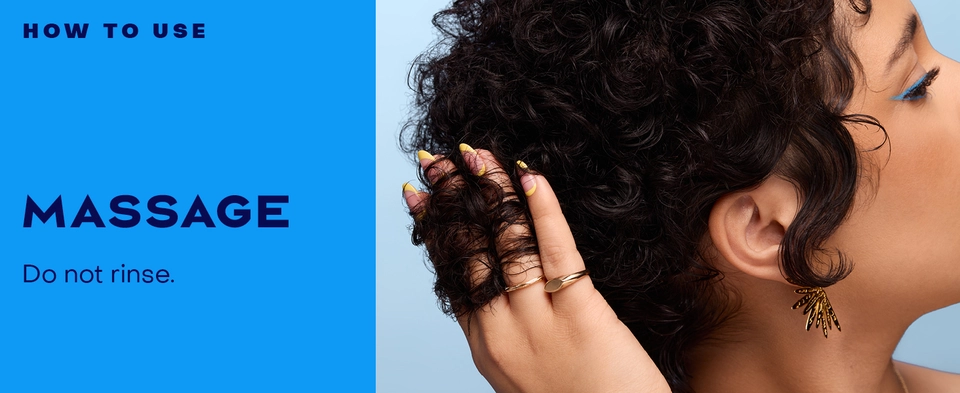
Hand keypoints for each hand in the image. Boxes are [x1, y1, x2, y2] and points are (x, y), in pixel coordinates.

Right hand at [403, 145, 670, 392]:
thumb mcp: (525, 375)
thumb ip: (508, 331)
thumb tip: (499, 287)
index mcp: (486, 346)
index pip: (451, 275)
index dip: (435, 229)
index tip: (419, 195)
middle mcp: (502, 333)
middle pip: (468, 253)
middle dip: (451, 200)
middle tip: (439, 159)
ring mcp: (538, 324)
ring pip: (504, 244)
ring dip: (489, 192)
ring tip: (477, 155)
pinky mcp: (581, 317)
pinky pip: (557, 252)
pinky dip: (543, 210)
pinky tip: (530, 177)